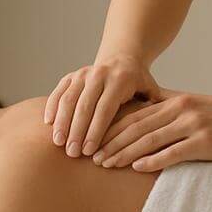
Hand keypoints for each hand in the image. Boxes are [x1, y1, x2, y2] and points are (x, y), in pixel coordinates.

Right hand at [44, 54, 163, 157]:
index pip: (105, 108)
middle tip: (72, 154)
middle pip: (84, 106)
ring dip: (62, 122)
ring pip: (68, 99)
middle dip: (77, 131)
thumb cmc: (139, 83)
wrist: (122, 57)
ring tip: (58, 144)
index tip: (90, 151)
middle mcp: (99, 74)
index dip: (96, 131)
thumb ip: (156, 108)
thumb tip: (163, 132)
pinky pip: (58, 92)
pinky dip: (51, 107)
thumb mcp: (152, 90)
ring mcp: (82, 74)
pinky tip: (48, 125)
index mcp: (120, 80)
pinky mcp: (70, 76)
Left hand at [93, 90, 211, 171]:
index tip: (94, 142)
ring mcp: (193, 125)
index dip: (111, 130)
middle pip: (137, 128)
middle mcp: (180, 110)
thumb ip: (171, 110)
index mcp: (175, 102)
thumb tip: (145, 117)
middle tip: (92, 158)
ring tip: (107, 164)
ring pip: (150, 140)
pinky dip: (153, 160)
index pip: (135, 116)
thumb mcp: (196, 106)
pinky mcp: (205, 142)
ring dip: (125, 153)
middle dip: (111, 143)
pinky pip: (173, 152)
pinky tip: (137, 167)